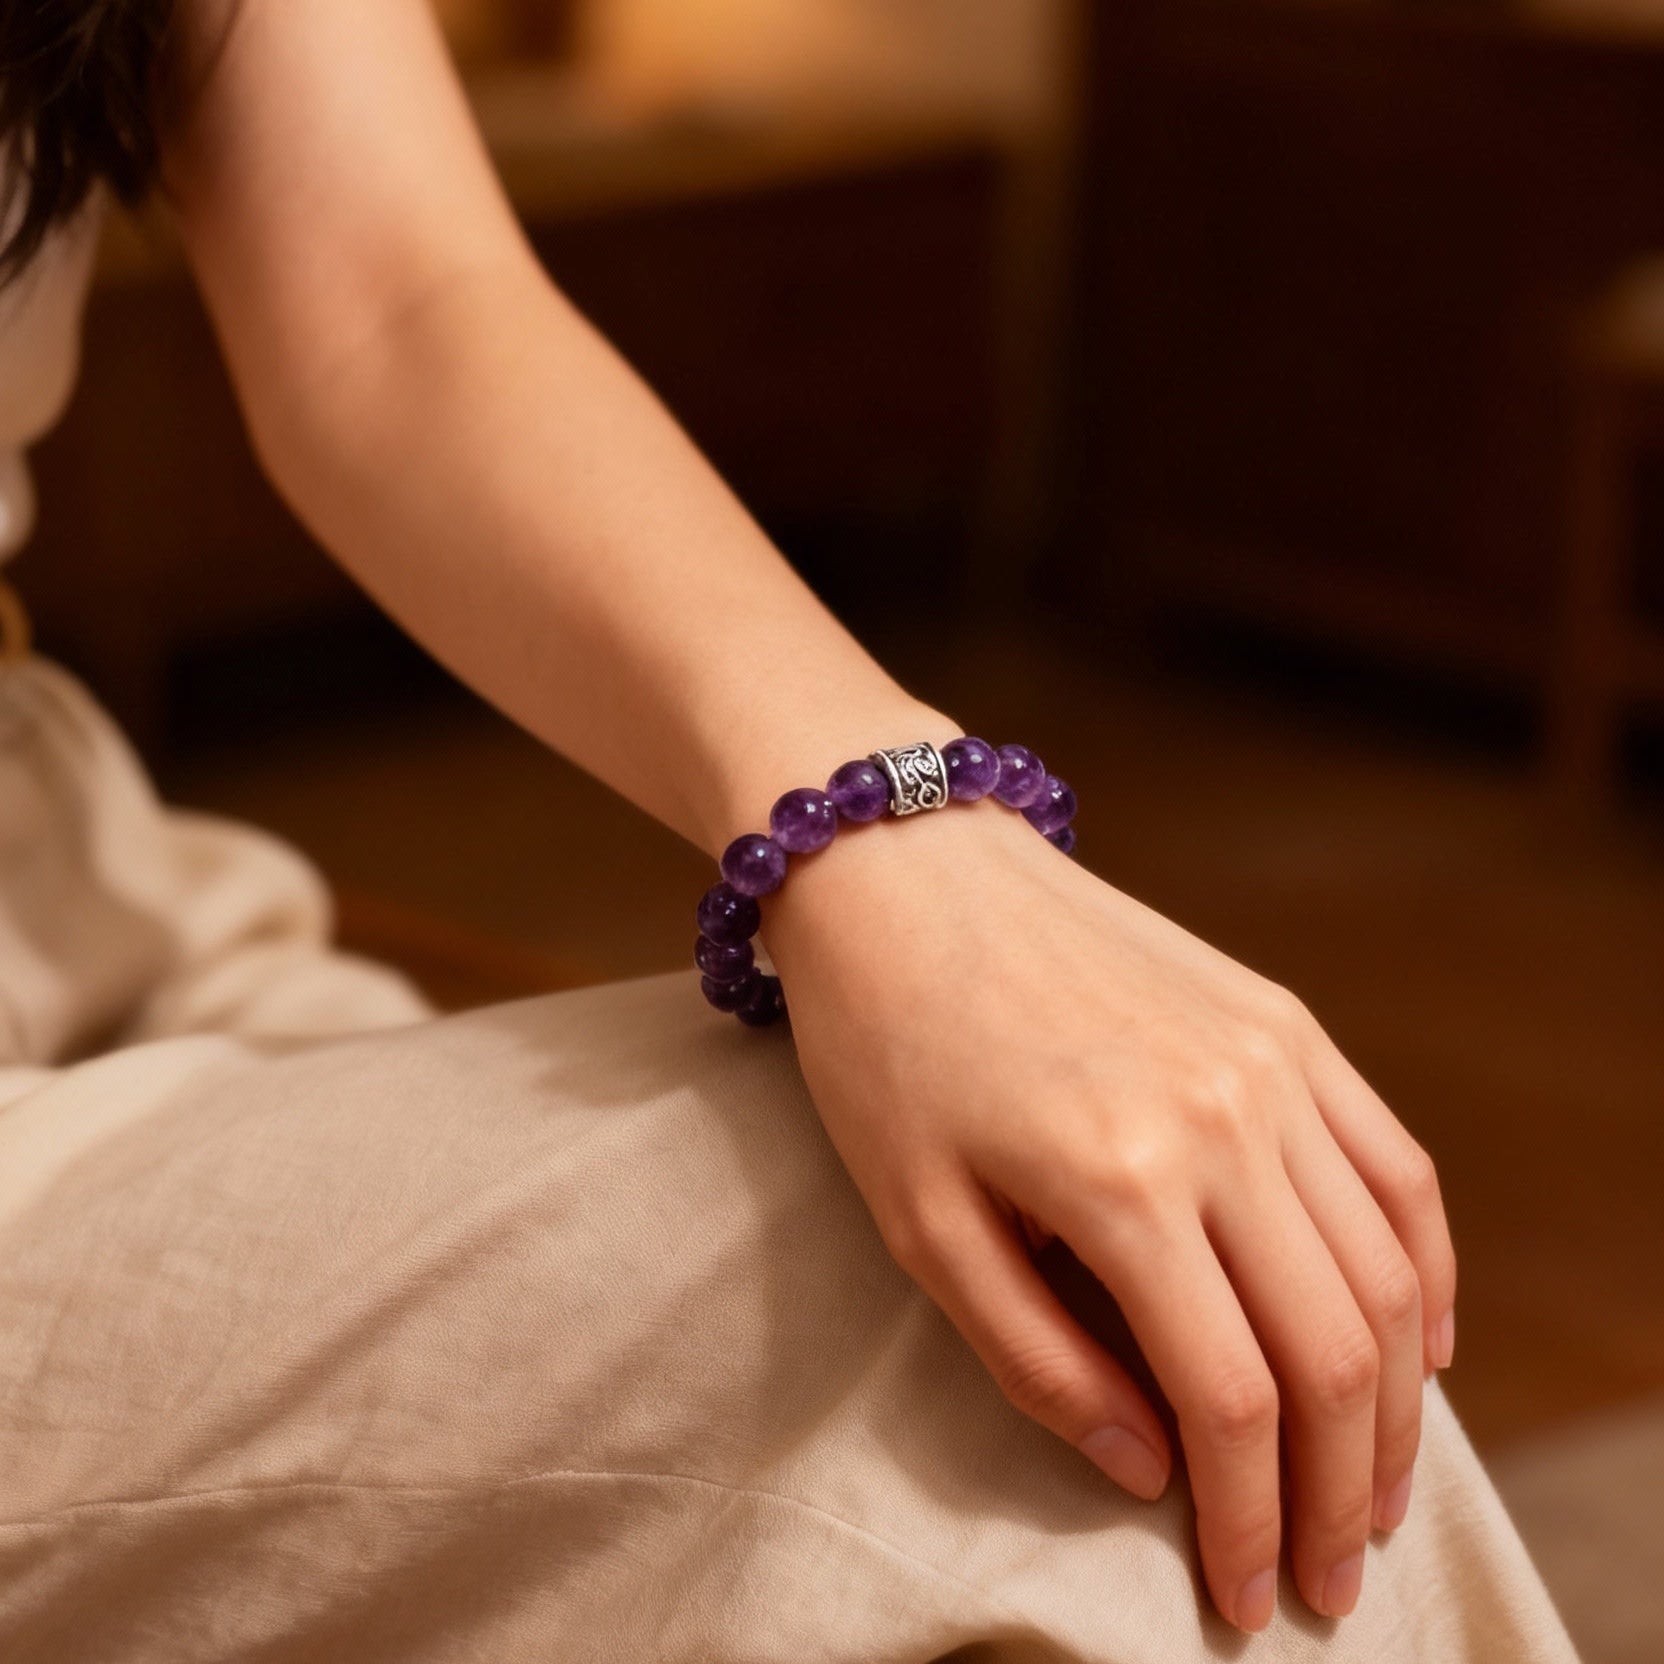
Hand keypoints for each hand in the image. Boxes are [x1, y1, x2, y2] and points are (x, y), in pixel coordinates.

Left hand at [763, 801, 1456, 1632]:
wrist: (908, 870)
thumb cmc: (885, 1043)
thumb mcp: (918, 1219)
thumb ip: (1036, 1357)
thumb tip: (1152, 1467)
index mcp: (1119, 1179)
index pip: (1233, 1399)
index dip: (1250, 1520)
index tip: (1245, 1596)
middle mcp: (1224, 1118)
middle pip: (1336, 1351)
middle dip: (1341, 1493)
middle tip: (1328, 1577)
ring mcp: (1271, 1060)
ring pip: (1386, 1269)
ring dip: (1397, 1404)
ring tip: (1374, 1488)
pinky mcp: (1285, 1021)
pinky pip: (1394, 1165)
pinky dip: (1424, 1268)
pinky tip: (1419, 1343)